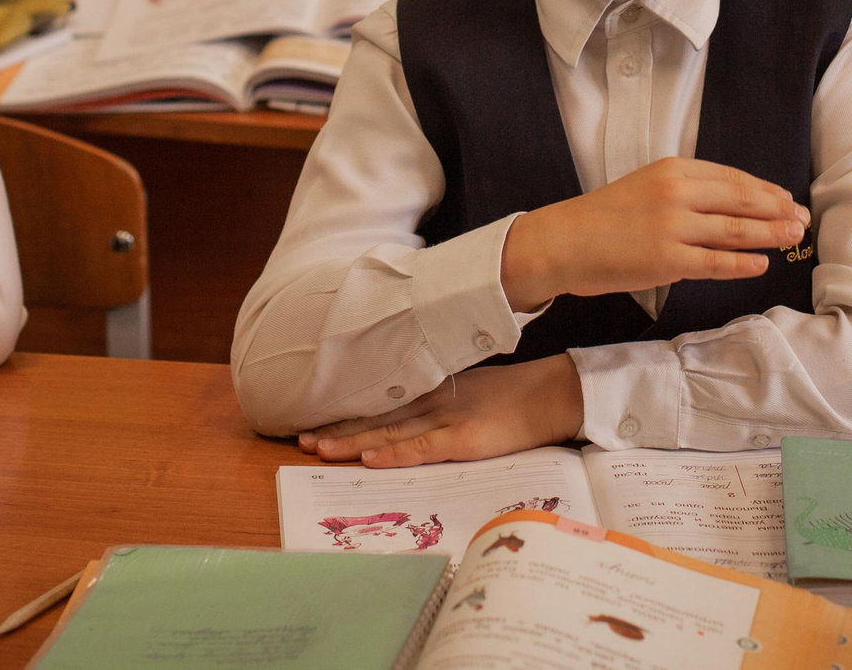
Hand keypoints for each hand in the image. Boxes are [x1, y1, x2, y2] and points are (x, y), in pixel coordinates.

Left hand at [297, 356, 585, 466]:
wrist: (550, 395)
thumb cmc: (514, 398)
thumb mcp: (471, 392)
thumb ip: (443, 399)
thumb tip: (415, 412)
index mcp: (432, 391)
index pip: (382, 404)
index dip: (348, 413)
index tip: (317, 419)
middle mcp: (431, 402)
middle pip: (376, 417)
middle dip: (338, 428)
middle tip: (302, 438)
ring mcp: (444, 420)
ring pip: (389, 432)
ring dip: (353, 442)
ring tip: (321, 448)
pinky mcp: (461, 439)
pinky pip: (420, 449)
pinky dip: (393, 454)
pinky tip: (369, 459)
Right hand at [501, 157, 807, 310]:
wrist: (563, 241)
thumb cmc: (603, 217)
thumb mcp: (646, 185)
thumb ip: (684, 189)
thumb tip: (729, 203)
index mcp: (673, 169)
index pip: (731, 177)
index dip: (764, 189)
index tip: (786, 198)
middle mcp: (676, 193)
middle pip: (741, 201)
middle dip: (777, 210)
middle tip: (803, 218)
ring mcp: (673, 227)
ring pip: (735, 231)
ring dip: (770, 234)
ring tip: (794, 237)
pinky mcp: (666, 260)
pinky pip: (715, 262)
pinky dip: (742, 263)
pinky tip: (761, 264)